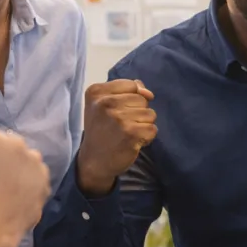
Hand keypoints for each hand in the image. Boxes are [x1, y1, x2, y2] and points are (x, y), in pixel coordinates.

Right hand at [0, 132, 50, 235]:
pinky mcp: (46, 181)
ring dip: (23, 169)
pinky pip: (38, 178)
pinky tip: (22, 196)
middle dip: (9, 157)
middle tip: (1, 175)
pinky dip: (32, 184)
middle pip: (16, 148)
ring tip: (13, 187)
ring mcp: (37, 164)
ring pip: (30, 162)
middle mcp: (21, 147)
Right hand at [76, 79, 156, 194]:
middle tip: (121, 125)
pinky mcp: (131, 134)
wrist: (94, 161)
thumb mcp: (104, 104)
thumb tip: (148, 93)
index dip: (131, 99)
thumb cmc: (102, 129)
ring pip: (150, 114)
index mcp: (96, 92)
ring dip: (143, 125)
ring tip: (126, 133)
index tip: (117, 111)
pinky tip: (132, 142)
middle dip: (137, 112)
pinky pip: (153, 129)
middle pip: (142, 99)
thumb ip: (127, 90)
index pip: (132, 85)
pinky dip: (146, 137)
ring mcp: (118, 118)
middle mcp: (105, 103)